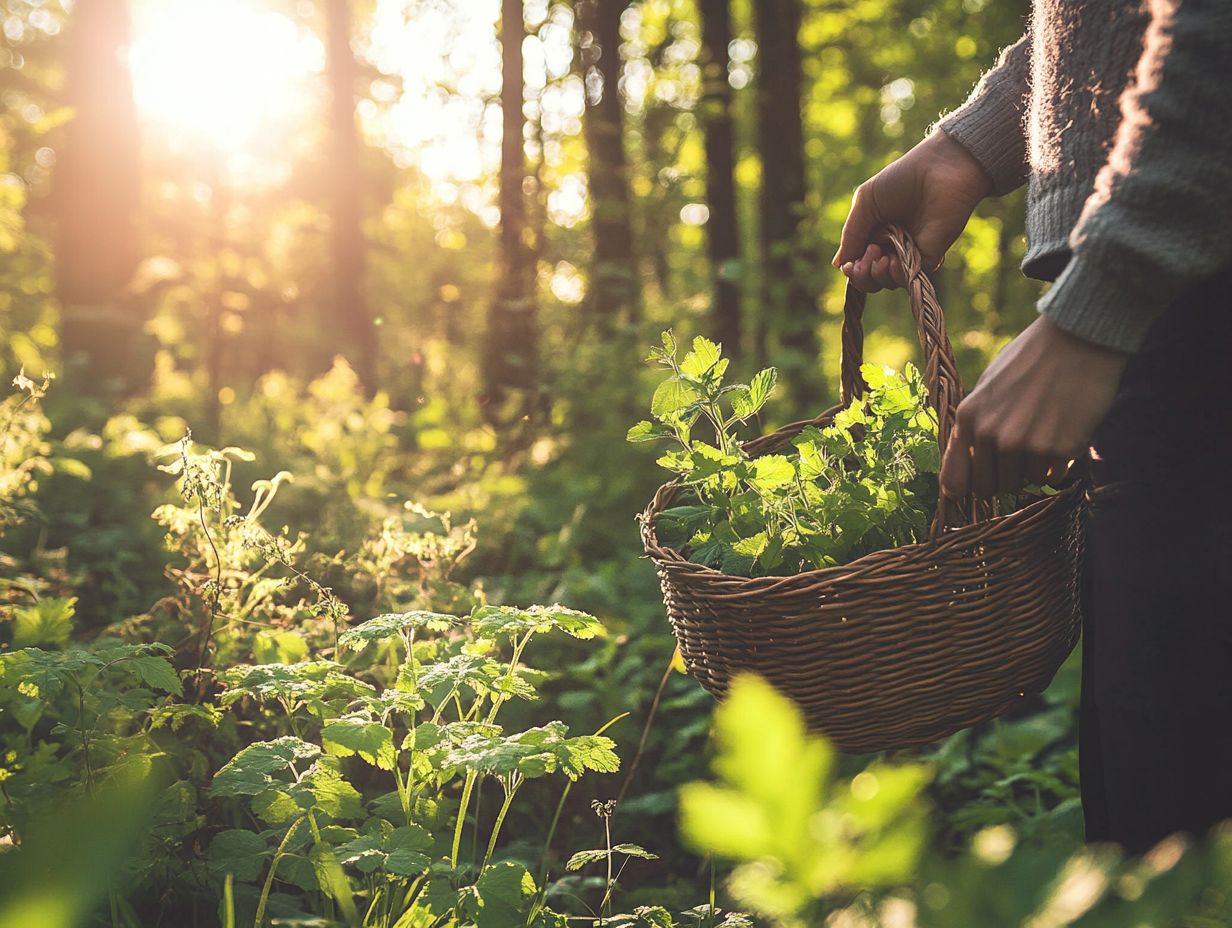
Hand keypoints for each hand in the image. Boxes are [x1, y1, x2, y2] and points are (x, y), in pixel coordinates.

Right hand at [833, 131, 991, 290]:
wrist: (938, 170)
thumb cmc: (901, 179)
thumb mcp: (865, 202)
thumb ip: (852, 234)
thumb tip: (839, 266)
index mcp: (875, 232)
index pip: (858, 263)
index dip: (852, 269)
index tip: (849, 265)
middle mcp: (892, 246)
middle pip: (871, 278)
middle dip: (862, 276)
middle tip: (867, 258)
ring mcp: (910, 253)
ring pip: (888, 281)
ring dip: (878, 276)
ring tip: (880, 257)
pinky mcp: (930, 257)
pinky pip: (909, 278)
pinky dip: (896, 276)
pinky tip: (892, 261)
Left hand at [940, 316, 1129, 498]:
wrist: (1078, 339)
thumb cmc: (1031, 359)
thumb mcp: (988, 386)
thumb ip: (975, 424)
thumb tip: (964, 464)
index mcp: (969, 418)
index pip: (955, 480)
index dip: (963, 490)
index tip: (970, 491)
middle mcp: (993, 435)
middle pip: (991, 488)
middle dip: (1003, 478)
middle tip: (1018, 458)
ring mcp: (1027, 444)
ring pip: (1024, 483)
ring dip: (1032, 469)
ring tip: (1044, 434)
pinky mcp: (1061, 448)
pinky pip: (1052, 477)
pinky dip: (1056, 466)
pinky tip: (1062, 436)